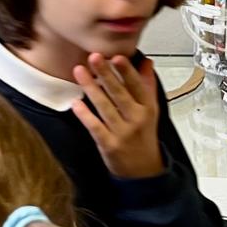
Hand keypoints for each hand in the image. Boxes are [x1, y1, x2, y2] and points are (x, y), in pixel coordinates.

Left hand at [71, 54, 163, 179]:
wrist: (143, 170)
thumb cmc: (144, 135)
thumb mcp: (151, 109)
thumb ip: (147, 84)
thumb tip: (146, 61)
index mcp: (147, 108)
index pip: (137, 86)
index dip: (127, 71)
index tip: (117, 56)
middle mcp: (136, 119)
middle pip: (119, 93)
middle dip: (106, 74)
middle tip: (94, 57)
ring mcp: (122, 133)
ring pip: (105, 107)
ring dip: (91, 88)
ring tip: (79, 71)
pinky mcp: (109, 145)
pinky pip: (95, 127)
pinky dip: (85, 115)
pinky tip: (76, 103)